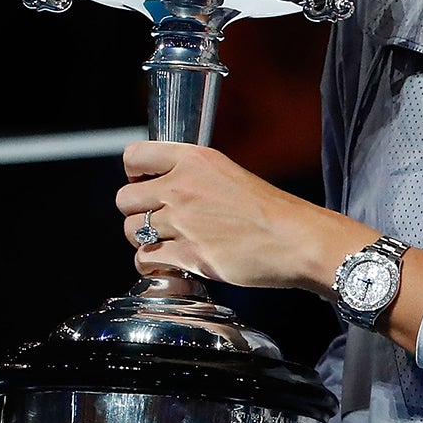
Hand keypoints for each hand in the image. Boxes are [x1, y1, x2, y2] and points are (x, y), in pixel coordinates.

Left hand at [118, 141, 369, 292]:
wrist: (299, 240)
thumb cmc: (273, 212)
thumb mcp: (231, 176)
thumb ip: (195, 178)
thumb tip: (165, 190)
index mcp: (196, 160)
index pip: (135, 156)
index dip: (135, 174)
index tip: (147, 186)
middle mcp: (183, 187)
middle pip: (123, 198)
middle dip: (135, 211)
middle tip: (159, 221)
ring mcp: (183, 222)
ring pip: (130, 231)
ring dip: (144, 240)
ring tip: (168, 244)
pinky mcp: (189, 255)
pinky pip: (145, 260)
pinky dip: (154, 266)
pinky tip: (172, 264)